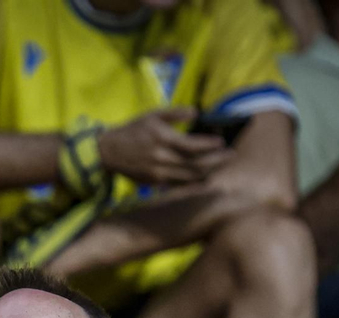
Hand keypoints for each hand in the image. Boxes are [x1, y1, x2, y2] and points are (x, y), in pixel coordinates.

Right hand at [98, 107, 232, 187]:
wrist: (108, 152)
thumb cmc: (133, 130)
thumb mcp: (153, 115)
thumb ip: (175, 112)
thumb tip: (196, 112)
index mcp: (162, 139)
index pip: (193, 146)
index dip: (210, 145)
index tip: (222, 142)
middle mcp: (162, 158)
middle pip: (196, 164)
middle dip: (216, 161)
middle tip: (231, 155)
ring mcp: (158, 173)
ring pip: (190, 177)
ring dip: (209, 172)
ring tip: (221, 166)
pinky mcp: (154, 182)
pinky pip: (180, 185)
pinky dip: (194, 182)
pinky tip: (204, 177)